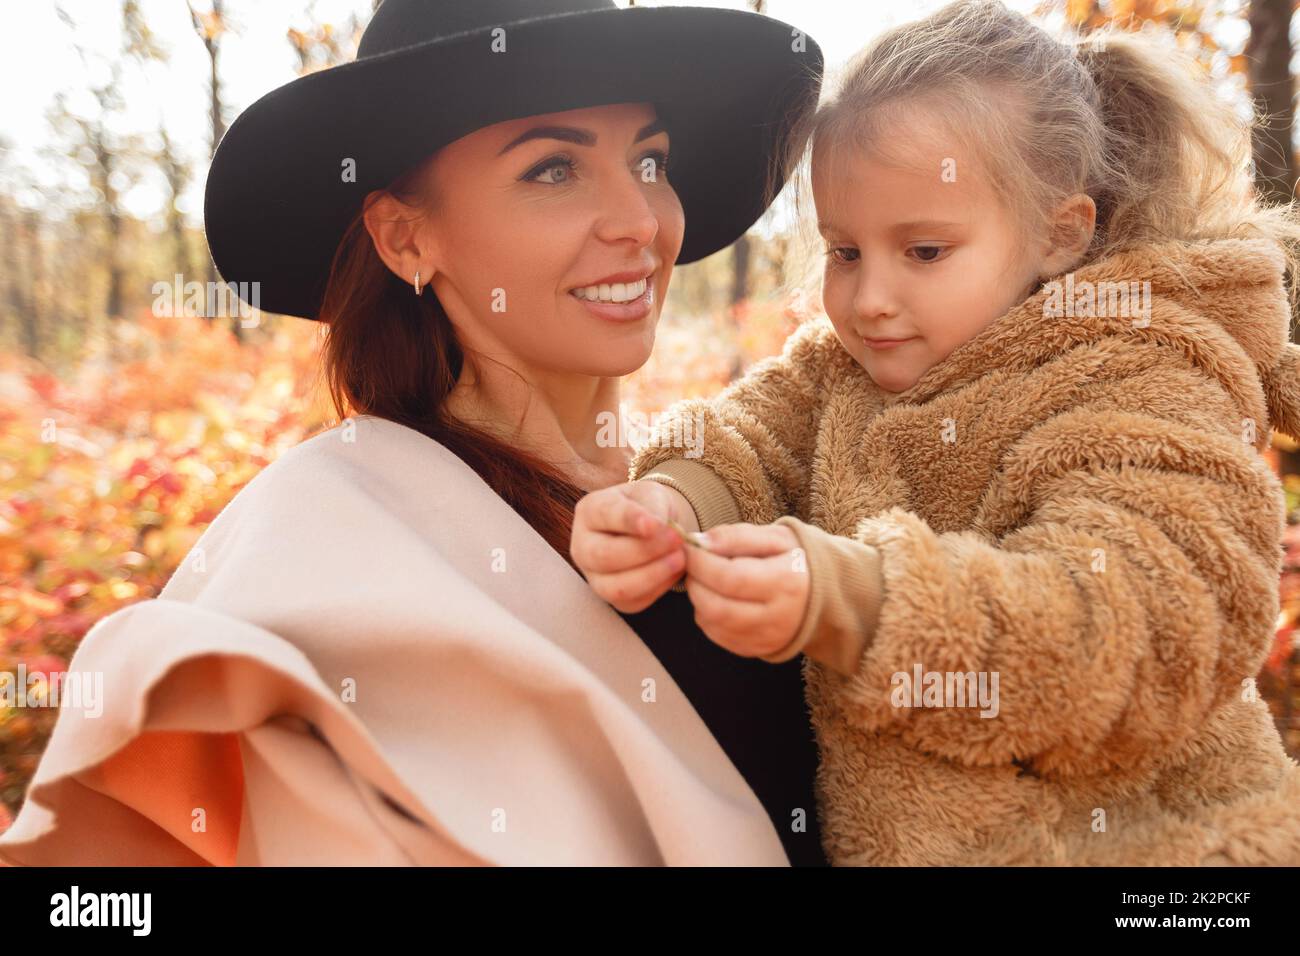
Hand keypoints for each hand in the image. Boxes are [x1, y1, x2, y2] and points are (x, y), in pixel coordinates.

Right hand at [570, 481, 696, 612]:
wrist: (652, 528)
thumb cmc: (647, 507)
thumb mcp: (651, 493)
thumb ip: (653, 505)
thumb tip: (659, 527)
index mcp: (589, 511)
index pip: (606, 515)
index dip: (630, 520)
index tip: (655, 524)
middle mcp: (582, 546)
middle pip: (605, 556)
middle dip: (645, 550)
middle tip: (676, 540)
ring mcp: (594, 576)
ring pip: (616, 586)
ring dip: (653, 574)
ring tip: (680, 558)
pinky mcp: (613, 599)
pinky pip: (633, 601)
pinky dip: (658, 588)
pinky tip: (674, 571)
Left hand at [681, 522, 810, 658]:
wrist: (823, 595)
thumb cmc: (796, 559)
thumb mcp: (775, 537)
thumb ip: (736, 536)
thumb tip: (700, 543)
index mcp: (787, 582)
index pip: (731, 577)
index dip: (701, 563)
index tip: (689, 547)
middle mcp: (778, 617)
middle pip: (717, 607)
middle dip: (694, 582)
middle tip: (695, 563)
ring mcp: (767, 639)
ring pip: (712, 623)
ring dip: (698, 598)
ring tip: (707, 578)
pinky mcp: (757, 650)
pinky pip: (717, 635)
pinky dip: (706, 614)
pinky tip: (717, 596)